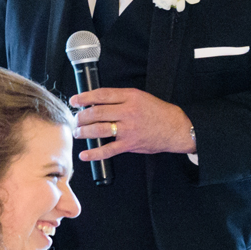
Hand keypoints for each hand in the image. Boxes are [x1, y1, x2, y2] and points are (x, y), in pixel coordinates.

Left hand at [70, 87, 193, 159]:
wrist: (176, 128)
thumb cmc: (159, 112)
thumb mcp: (141, 97)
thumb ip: (121, 99)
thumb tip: (98, 103)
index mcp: (130, 97)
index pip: (102, 95)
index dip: (85, 97)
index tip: (75, 100)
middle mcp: (128, 112)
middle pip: (97, 112)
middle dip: (82, 116)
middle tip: (76, 119)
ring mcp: (128, 129)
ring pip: (99, 129)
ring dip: (84, 131)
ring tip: (78, 132)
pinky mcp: (129, 144)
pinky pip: (108, 150)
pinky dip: (94, 153)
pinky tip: (85, 154)